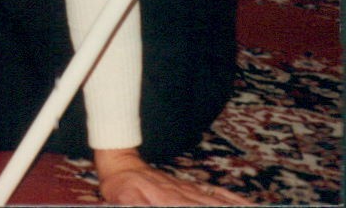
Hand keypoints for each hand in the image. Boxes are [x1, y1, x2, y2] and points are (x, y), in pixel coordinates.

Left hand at [94, 148, 249, 204]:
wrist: (121, 164)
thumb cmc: (121, 187)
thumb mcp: (125, 200)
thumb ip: (137, 205)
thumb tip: (150, 204)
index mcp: (171, 202)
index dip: (220, 207)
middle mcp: (187, 197)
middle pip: (218, 207)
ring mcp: (191, 191)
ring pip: (222, 203)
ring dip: (239, 207)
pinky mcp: (191, 188)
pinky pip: (218, 194)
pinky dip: (234, 200)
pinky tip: (248, 204)